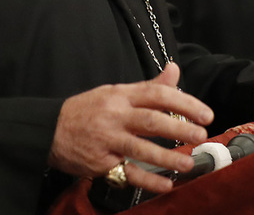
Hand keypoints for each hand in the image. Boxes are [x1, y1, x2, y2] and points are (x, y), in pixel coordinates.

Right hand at [48, 63, 214, 193]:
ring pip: (141, 148)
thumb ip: (148, 86)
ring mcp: (107, 140)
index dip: (184, 102)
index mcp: (120, 95)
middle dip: (180, 127)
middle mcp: (115, 115)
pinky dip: (148, 180)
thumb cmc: (86, 110)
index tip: (204, 113)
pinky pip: (128, 172)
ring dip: (168, 157)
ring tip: (189, 163)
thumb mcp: (114, 92)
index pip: (156, 94)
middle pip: (151, 120)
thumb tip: (174, 70)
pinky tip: (166, 184)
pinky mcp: (101, 162)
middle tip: (201, 134)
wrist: (48, 130)